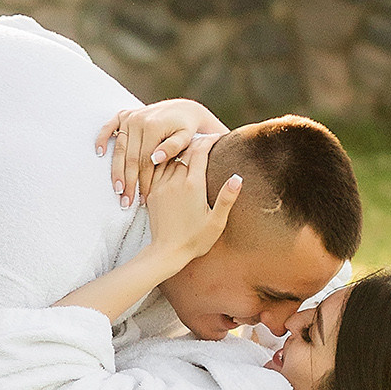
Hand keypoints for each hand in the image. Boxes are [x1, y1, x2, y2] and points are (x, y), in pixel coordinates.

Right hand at [95, 97, 229, 205]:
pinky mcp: (124, 115)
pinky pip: (109, 127)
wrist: (184, 110)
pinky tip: (100, 153)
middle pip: (129, 157)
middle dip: (128, 181)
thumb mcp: (186, 136)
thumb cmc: (187, 128)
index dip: (143, 181)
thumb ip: (173, 147)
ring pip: (119, 148)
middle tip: (126, 202)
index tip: (143, 199)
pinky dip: (102, 139)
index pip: (144, 161)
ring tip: (117, 190)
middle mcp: (138, 120)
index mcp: (153, 126)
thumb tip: (156, 158)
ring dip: (116, 171)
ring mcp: (130, 117)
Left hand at [143, 136, 239, 266]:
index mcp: (193, 185)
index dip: (209, 140)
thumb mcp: (216, 222)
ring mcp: (161, 185)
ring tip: (190, 146)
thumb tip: (238, 177)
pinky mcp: (152, 192)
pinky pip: (158, 168)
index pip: (200, 152)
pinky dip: (167, 161)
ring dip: (181, 149)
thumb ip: (227, 198)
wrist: (166, 252)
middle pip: (185, 151)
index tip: (217, 137)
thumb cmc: (195, 240)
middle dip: (196, 142)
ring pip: (170, 157)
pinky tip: (173, 161)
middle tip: (206, 139)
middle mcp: (175, 181)